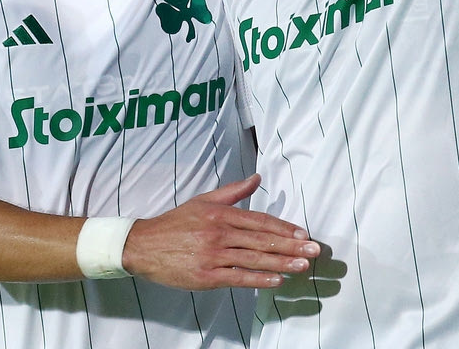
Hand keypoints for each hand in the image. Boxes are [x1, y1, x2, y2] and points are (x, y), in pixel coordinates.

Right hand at [121, 174, 319, 290]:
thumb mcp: (203, 201)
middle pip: (261, 240)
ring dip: (281, 263)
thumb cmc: (175, 223)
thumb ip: (233, 191)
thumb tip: (257, 178)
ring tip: (302, 266)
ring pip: (253, 259)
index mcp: (220, 214)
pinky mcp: (206, 276)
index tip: (303, 233)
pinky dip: (258, 279)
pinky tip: (277, 280)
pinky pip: (237, 277)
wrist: (143, 246)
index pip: (259, 220)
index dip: (283, 227)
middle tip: (314, 251)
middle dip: (291, 246)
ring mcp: (213, 255)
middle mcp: (219, 233)